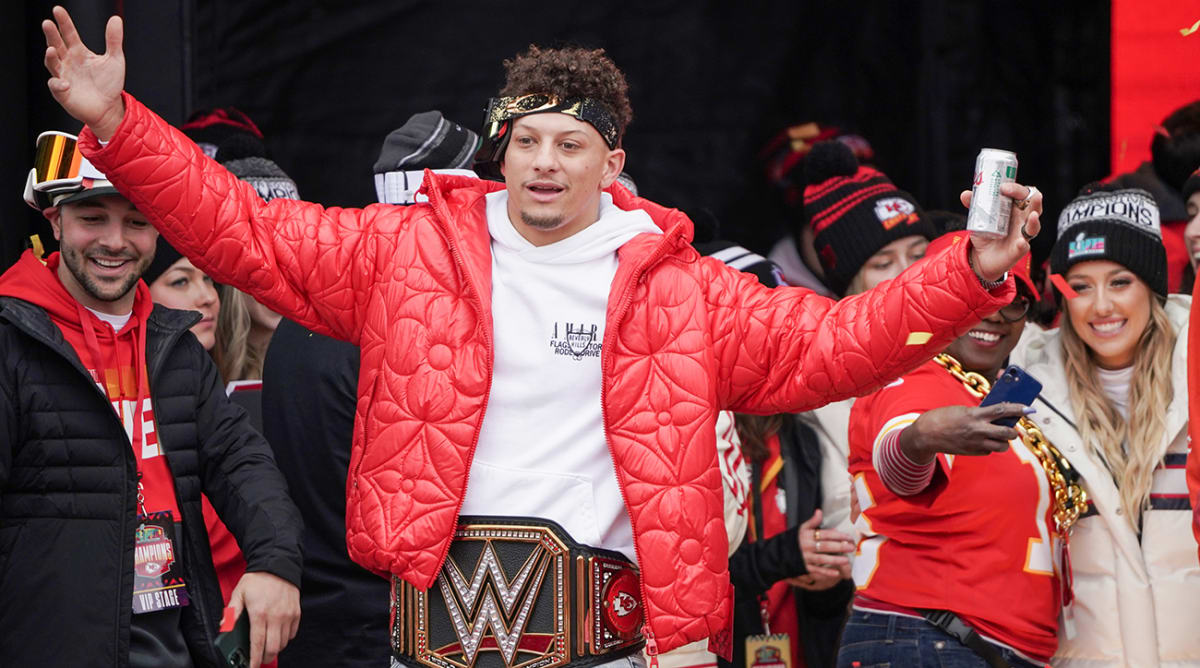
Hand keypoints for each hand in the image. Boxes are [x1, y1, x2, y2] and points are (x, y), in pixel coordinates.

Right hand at [42, 6, 126, 139]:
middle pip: (56, 45)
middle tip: (47, 23)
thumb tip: (116, 19)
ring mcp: (64, 76)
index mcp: (78, 52)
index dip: (64, 22)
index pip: (69, 34)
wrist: (109, 108)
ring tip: (51, 49)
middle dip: (51, 35)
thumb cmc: (109, 84)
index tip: (58, 10)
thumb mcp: (115, 59)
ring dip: (50, 57)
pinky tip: (65, 83)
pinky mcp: (63, 92)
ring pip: (52, 64)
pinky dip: (59, 84)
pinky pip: (57, 87)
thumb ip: (114, 40)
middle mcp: (68, 62)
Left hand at [228, 572, 300, 667]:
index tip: (251, 667)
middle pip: (273, 648)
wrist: (278, 563)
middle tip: (258, 659)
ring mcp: (288, 615)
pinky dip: (285, 639)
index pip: (257, 644)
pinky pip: (292, 634)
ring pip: (283, 643)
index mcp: (259, 613)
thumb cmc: (257, 579)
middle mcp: (276, 616)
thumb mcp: (239, 593)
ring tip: (267, 646)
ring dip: (274, 648)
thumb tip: (224, 627)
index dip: (254, 659)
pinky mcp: (296, 613)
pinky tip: (277, 635)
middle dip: (265, 658)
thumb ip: (232, 611)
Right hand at [791, 509, 852, 587]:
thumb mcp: (801, 529)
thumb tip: (819, 511)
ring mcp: (805, 558)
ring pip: (822, 559)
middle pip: (825, 546)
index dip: (838, 535)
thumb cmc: (794, 540)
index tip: (848, 537)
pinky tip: (836, 573)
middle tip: (851, 547)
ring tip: (846, 560)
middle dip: (839, 547)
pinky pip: (817, 570)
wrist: (779, 554)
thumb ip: (812, 522)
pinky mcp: (805, 567)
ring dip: (835, 560)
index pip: (825, 534)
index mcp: (807, 535)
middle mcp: (806, 546)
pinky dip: (826, 572)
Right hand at [899, 403, 1024, 463]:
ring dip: (1003, 441)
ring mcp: (975, 443)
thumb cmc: (942, 418)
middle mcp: (977, 430)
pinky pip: (989, 451)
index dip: (1018, 409)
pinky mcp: (972, 452)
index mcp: (974, 415)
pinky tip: (983, 441)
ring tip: (997, 436)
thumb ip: (980, 413)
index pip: (1002, 410)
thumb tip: (997, 414)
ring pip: (1002, 446)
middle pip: (1007, 433)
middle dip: (1013, 431)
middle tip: (1012, 428)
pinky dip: (990, 447)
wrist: (926, 435)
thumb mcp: (962, 410)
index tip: (1029, 408)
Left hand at [960, 181, 1042, 281]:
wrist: (981, 256)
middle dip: (1035, 200)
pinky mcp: (1018, 250)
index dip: (1016, 189)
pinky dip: (1023, 244)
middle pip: (1034, 207)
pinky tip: (1020, 242)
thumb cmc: (985, 233)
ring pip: (1034, 226)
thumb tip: (965, 194)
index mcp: (1014, 208)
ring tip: (1033, 215)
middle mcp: (1022, 220)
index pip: (1023, 194)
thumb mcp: (979, 218)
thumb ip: (974, 205)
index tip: (1003, 188)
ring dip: (1034, 220)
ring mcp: (1022, 235)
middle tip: (1033, 196)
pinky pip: (1024, 246)